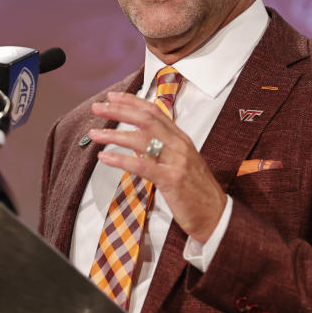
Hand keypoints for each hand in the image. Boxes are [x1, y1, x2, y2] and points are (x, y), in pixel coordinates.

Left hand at [89, 91, 226, 242]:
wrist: (217, 215)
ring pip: (141, 139)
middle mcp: (179, 145)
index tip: (112, 97)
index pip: (154, 112)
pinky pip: (142, 165)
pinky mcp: (172, 180)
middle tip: (97, 107)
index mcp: (181, 139)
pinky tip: (104, 157)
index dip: (132, 102)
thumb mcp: (180, 163)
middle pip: (145, 119)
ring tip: (94, 134)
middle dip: (119, 110)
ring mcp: (176, 161)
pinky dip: (120, 159)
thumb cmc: (196, 192)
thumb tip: (136, 142)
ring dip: (114, 134)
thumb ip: (162, 150)